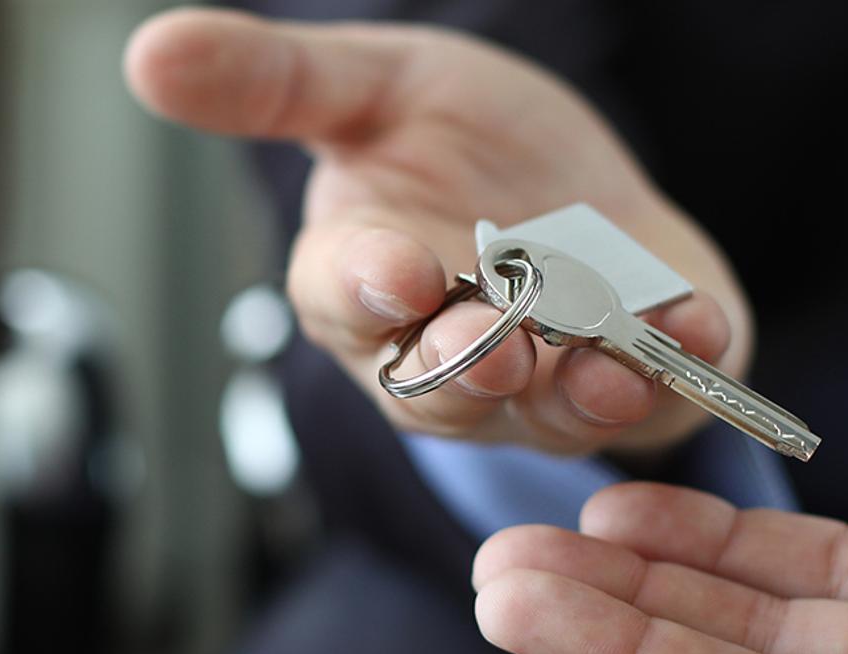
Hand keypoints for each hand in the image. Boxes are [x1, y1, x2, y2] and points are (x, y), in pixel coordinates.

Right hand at [125, 9, 748, 454]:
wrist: (577, 194)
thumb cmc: (459, 144)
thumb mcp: (372, 84)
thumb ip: (274, 82)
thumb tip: (145, 50)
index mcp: (363, 283)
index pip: (345, 298)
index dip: (368, 288)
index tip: (396, 272)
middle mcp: (444, 358)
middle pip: (444, 380)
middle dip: (474, 364)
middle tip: (500, 342)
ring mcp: (544, 387)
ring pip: (549, 411)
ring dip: (579, 393)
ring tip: (606, 369)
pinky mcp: (638, 388)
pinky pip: (659, 396)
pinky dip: (683, 367)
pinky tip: (702, 327)